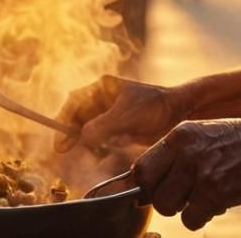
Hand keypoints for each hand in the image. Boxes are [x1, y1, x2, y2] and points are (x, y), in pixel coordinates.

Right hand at [54, 75, 181, 152]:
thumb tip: (81, 138)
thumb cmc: (155, 108)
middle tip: (64, 150)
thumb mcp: (125, 116)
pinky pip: (100, 137)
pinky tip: (100, 152)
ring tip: (88, 152)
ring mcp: (111, 113)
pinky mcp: (119, 127)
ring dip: (84, 140)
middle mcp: (104, 99)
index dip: (63, 119)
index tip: (59, 140)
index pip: (74, 101)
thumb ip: (100, 126)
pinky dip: (97, 145)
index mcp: (102, 87)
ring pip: (88, 128)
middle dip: (71, 132)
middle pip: (78, 116)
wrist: (181, 113)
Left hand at [132, 118, 240, 229]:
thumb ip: (171, 155)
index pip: (141, 167)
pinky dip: (198, 218)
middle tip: (178, 198)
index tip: (150, 191)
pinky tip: (211, 206)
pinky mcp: (215, 191)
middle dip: (161, 199)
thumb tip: (143, 184)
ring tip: (198, 199)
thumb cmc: (229, 143)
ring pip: (167, 207)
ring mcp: (200, 172)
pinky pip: (190, 219)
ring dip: (180, 210)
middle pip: (150, 191)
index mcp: (177, 137)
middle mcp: (185, 152)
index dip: (143, 185)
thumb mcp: (195, 136)